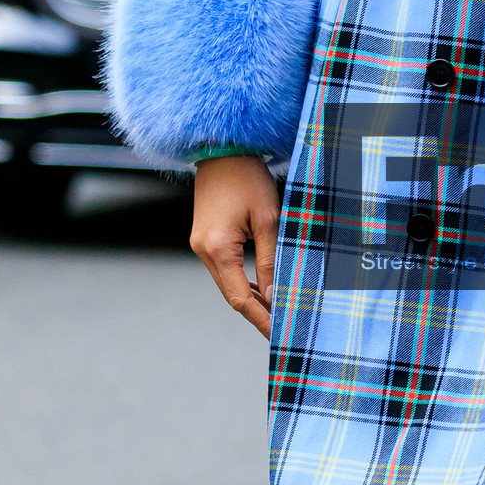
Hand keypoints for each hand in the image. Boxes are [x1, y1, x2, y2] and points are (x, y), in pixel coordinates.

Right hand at [190, 155, 279, 338]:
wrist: (221, 149)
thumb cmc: (248, 178)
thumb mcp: (268, 220)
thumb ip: (271, 261)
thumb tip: (276, 296)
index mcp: (217, 249)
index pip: (240, 298)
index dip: (261, 319)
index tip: (280, 335)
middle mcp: (203, 250)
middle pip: (232, 295)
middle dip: (257, 313)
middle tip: (283, 329)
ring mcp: (201, 244)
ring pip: (228, 283)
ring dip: (251, 298)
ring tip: (277, 312)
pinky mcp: (205, 238)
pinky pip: (224, 268)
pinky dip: (243, 281)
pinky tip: (261, 288)